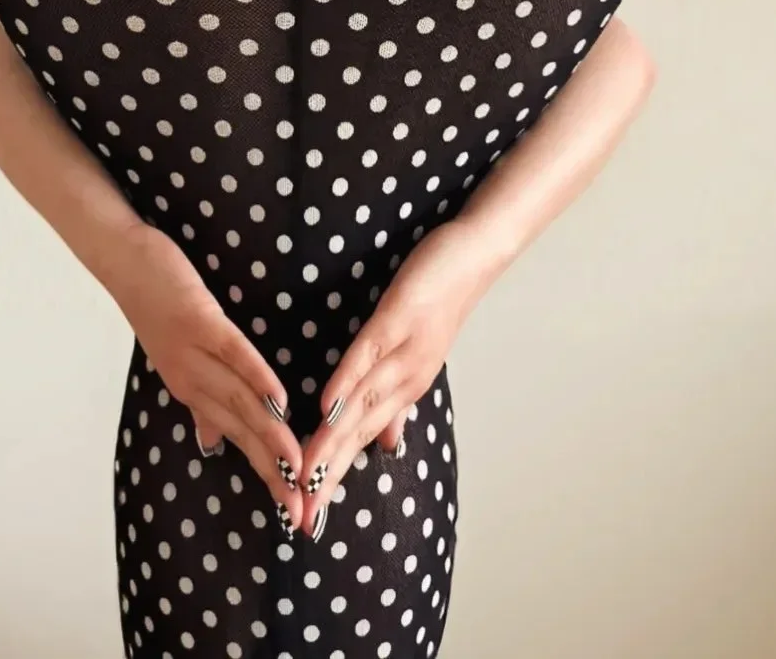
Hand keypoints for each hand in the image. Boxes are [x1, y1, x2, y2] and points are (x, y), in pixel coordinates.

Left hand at [110, 221, 305, 524]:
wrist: (125, 261)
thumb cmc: (160, 305)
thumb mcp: (180, 359)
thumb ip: (202, 402)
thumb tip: (213, 443)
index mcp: (191, 391)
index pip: (236, 442)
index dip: (265, 476)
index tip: (293, 510)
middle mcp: (190, 382)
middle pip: (240, 432)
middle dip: (273, 472)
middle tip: (302, 508)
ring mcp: (192, 353)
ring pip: (239, 402)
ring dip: (270, 436)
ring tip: (298, 465)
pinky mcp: (198, 321)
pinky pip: (233, 354)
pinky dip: (257, 378)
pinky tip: (280, 400)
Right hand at [297, 219, 483, 535]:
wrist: (474, 256)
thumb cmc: (438, 301)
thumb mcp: (416, 355)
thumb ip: (395, 401)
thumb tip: (383, 445)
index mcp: (406, 390)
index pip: (363, 443)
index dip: (335, 481)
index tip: (309, 518)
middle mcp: (407, 380)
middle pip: (359, 435)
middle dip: (330, 477)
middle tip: (301, 517)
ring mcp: (404, 351)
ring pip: (362, 405)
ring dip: (332, 442)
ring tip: (306, 475)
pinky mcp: (399, 319)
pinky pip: (368, 355)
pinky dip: (347, 382)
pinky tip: (325, 407)